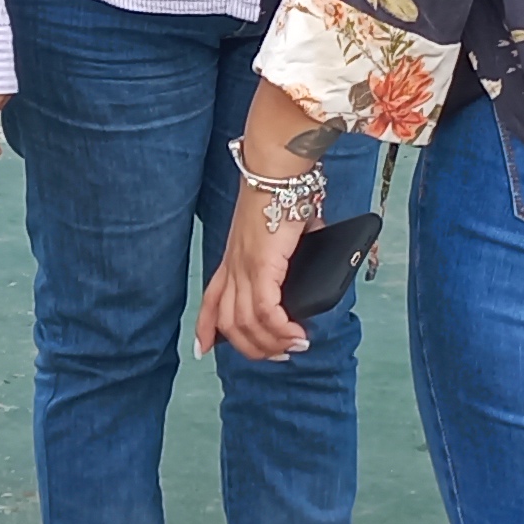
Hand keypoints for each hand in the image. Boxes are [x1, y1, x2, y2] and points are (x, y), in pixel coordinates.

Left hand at [193, 171, 318, 365]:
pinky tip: (296, 334)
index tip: (205, 348)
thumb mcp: (288, 226)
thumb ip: (297, 244)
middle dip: (252, 348)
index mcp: (235, 257)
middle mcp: (234, 265)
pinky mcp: (262, 265)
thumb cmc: (284, 189)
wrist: (278, 170)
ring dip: (270, 344)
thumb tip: (317, 242)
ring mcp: (245, 266)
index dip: (206, 328)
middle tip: (278, 353)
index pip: (212, 299)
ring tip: (293, 346)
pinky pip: (265, 311)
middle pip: (229, 323)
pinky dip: (280, 329)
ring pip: (245, 324)